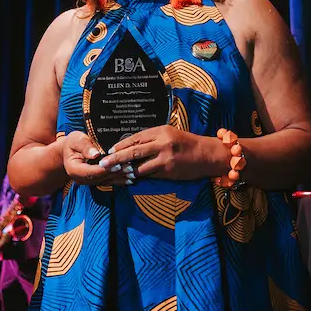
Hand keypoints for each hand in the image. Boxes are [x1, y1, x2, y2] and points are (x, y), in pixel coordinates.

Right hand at [61, 131, 130, 186]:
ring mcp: (88, 181)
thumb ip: (85, 146)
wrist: (70, 151)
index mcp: (74, 169)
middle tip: (130, 167)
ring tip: (133, 172)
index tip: (117, 164)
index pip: (91, 172)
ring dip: (120, 178)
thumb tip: (95, 154)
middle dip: (116, 173)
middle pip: (100, 178)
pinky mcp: (96, 180)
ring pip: (106, 181)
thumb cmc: (73, 143)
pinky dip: (119, 179)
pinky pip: (108, 181)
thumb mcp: (76, 139)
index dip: (105, 169)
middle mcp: (81, 179)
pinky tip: (130, 177)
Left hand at [98, 125, 225, 181]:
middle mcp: (162, 142)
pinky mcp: (169, 171)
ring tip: (112, 174)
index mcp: (161, 130)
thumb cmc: (187, 144)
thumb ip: (153, 139)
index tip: (109, 151)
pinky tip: (129, 179)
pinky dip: (138, 177)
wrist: (208, 155)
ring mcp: (165, 157)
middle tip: (103, 163)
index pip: (136, 137)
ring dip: (125, 171)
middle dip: (116, 158)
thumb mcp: (170, 135)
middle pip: (133, 151)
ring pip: (139, 166)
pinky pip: (149, 175)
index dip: (121, 145)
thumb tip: (131, 147)